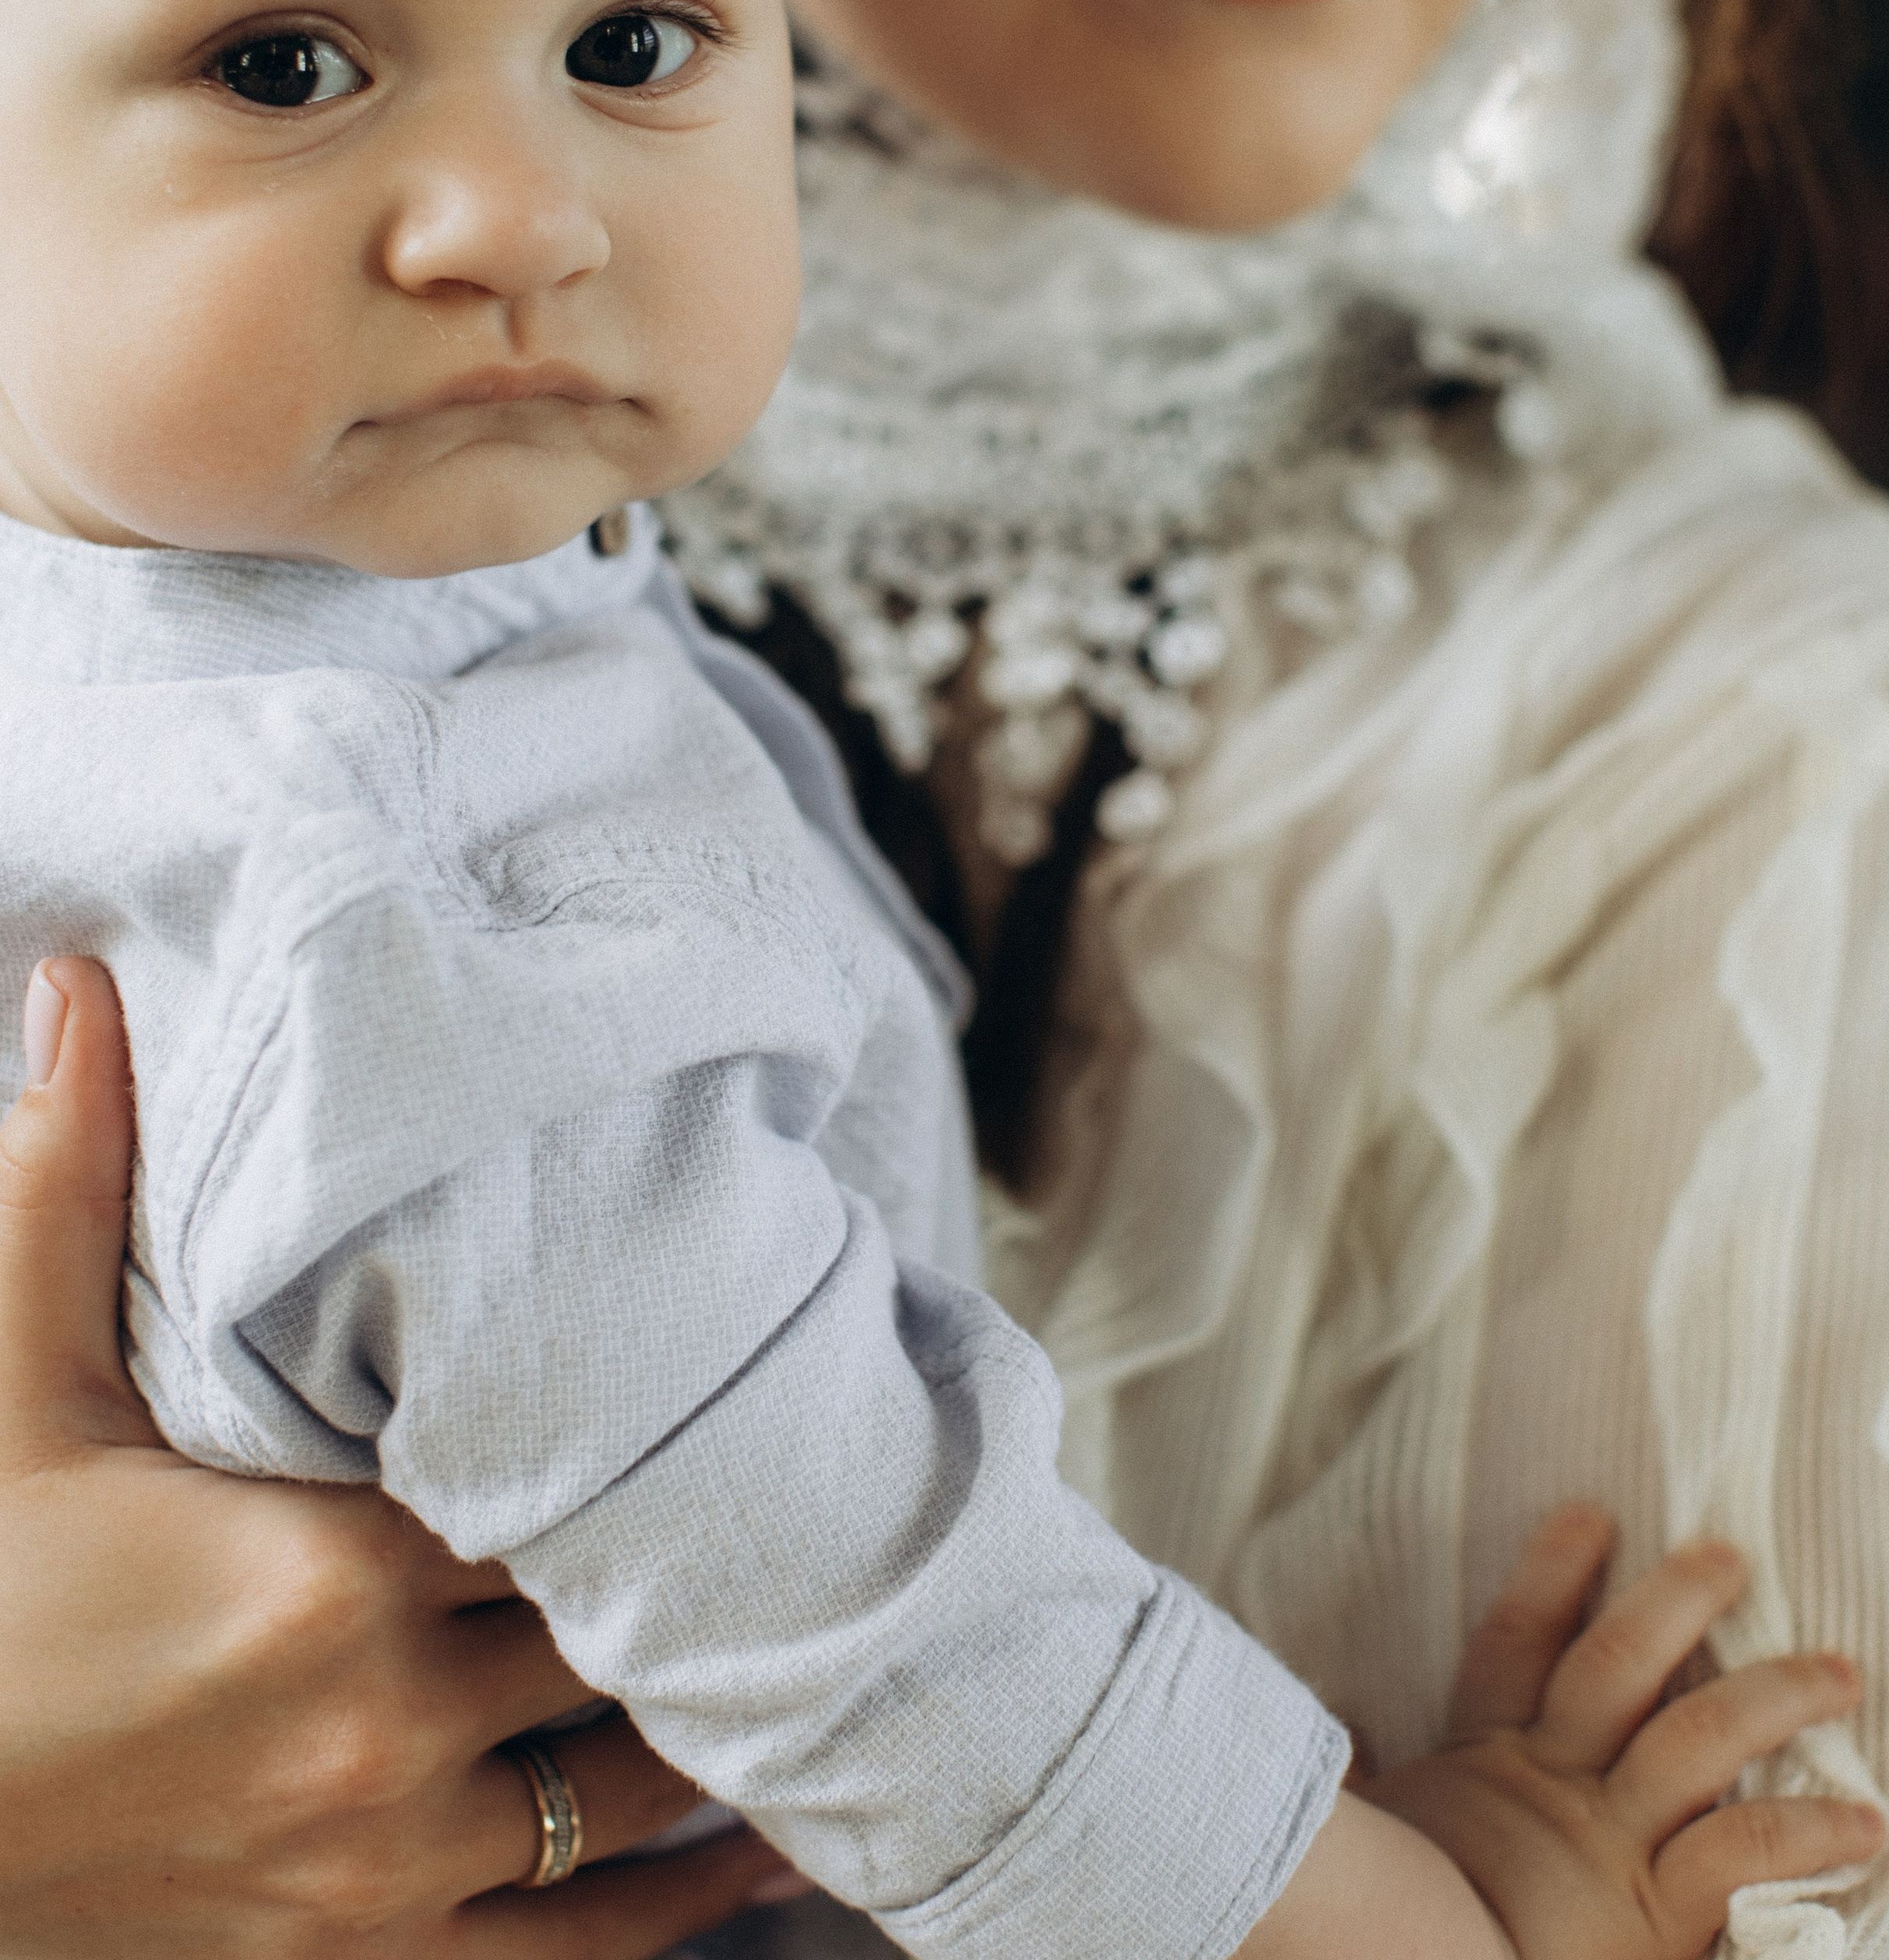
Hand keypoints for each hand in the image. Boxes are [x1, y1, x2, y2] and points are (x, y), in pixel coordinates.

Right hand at [0, 956, 806, 1955]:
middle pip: (620, 1625)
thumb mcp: (9, 1396)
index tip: (757, 1361)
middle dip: (709, 1557)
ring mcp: (380, 1869)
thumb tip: (79, 984)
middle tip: (831, 1483)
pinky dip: (686, 1907)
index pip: (560, 1480)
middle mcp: (379, 1730)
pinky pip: (576, 1955)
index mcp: (321, 1574)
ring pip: (626, 1790)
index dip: (665, 1423)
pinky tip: (771, 1846)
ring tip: (847, 1640)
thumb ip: (61, 1181)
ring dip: (727, 1720)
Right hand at [1370, 1505, 1888, 1959]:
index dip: (1553, 1573)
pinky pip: (1742, 1850)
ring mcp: (1609, 1842)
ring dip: (1774, 1698)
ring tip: (1839, 1671)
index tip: (1594, 1513)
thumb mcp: (1374, 1841)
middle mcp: (1554, 1784)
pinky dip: (1808, 1833)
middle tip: (1728, 1555)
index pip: (1517, 1643)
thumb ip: (1367, 1785)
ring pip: (1699, 1739)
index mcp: (1484, 1763)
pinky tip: (1863, 1820)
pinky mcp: (1656, 1909)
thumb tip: (1336, 1720)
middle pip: (1618, 1666)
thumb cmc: (1393, 1920)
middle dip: (1675, 1602)